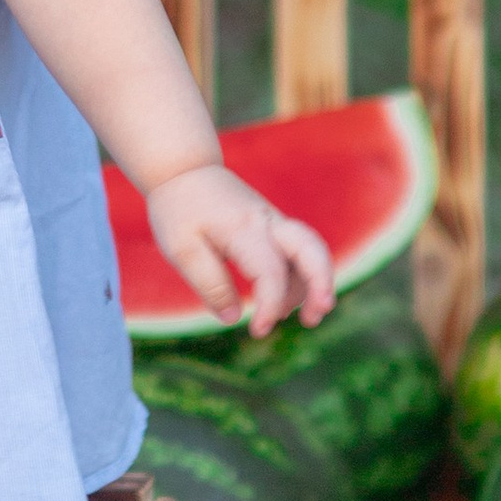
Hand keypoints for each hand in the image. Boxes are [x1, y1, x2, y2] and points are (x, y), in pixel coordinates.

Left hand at [143, 165, 335, 340]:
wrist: (184, 170)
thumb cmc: (179, 209)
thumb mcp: (181, 249)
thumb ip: (209, 283)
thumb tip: (232, 318)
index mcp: (242, 229)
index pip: (270, 271)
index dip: (271, 305)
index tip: (258, 330)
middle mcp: (267, 222)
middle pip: (311, 249)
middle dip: (321, 284)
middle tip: (314, 318)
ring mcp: (274, 222)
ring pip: (310, 250)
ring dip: (315, 283)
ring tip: (306, 318)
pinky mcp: (274, 226)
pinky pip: (300, 251)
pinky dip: (302, 276)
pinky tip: (287, 301)